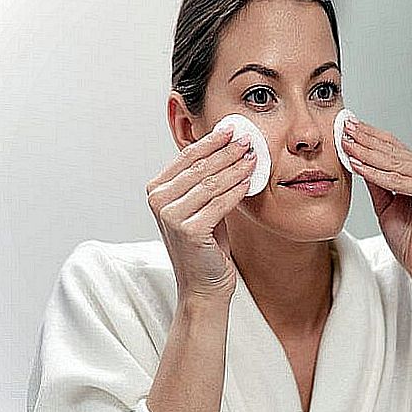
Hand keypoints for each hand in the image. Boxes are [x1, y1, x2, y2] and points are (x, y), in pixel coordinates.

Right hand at [146, 125, 255, 303]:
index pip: (188, 157)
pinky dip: (237, 191)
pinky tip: (250, 181)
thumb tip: (229, 144)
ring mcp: (171, 216)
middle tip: (249, 139)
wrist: (203, 283)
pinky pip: (219, 203)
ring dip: (236, 168)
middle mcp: (159, 201)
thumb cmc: (205, 243)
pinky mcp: (188, 230)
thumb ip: (205, 178)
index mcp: (157, 189)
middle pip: (200, 167)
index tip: (234, 128)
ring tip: (254, 157)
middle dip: (228, 151)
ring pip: (211, 183)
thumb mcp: (201, 204)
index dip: (212, 140)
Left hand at [342, 118, 411, 290]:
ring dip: (366, 152)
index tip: (348, 126)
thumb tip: (357, 158)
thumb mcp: (386, 204)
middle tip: (343, 127)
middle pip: (393, 151)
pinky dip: (374, 173)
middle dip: (365, 139)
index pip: (395, 147)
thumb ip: (376, 181)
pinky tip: (356, 165)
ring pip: (393, 163)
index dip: (370, 136)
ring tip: (344, 143)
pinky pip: (397, 181)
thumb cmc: (410, 239)